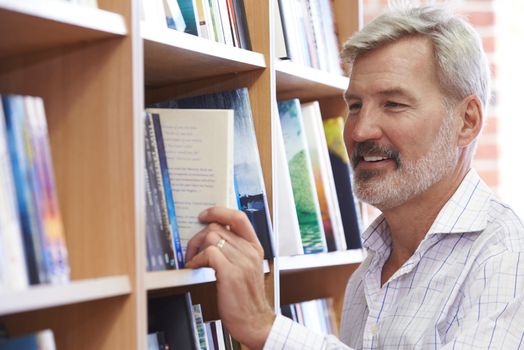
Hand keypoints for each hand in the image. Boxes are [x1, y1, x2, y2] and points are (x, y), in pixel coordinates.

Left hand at [185, 207, 275, 349]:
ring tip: (193, 260)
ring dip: (195, 248)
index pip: (239, 217)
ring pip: (211, 238)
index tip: (204, 215)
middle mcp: (250, 251)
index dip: (219, 211)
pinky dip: (196, 259)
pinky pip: (208, 253)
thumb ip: (235, 250)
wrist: (255, 322)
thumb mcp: (246, 268)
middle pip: (217, 227)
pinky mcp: (231, 274)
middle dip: (198, 236)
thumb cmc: (246, 297)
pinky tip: (194, 268)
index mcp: (255, 247)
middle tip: (192, 250)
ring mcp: (242, 262)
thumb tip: (211, 237)